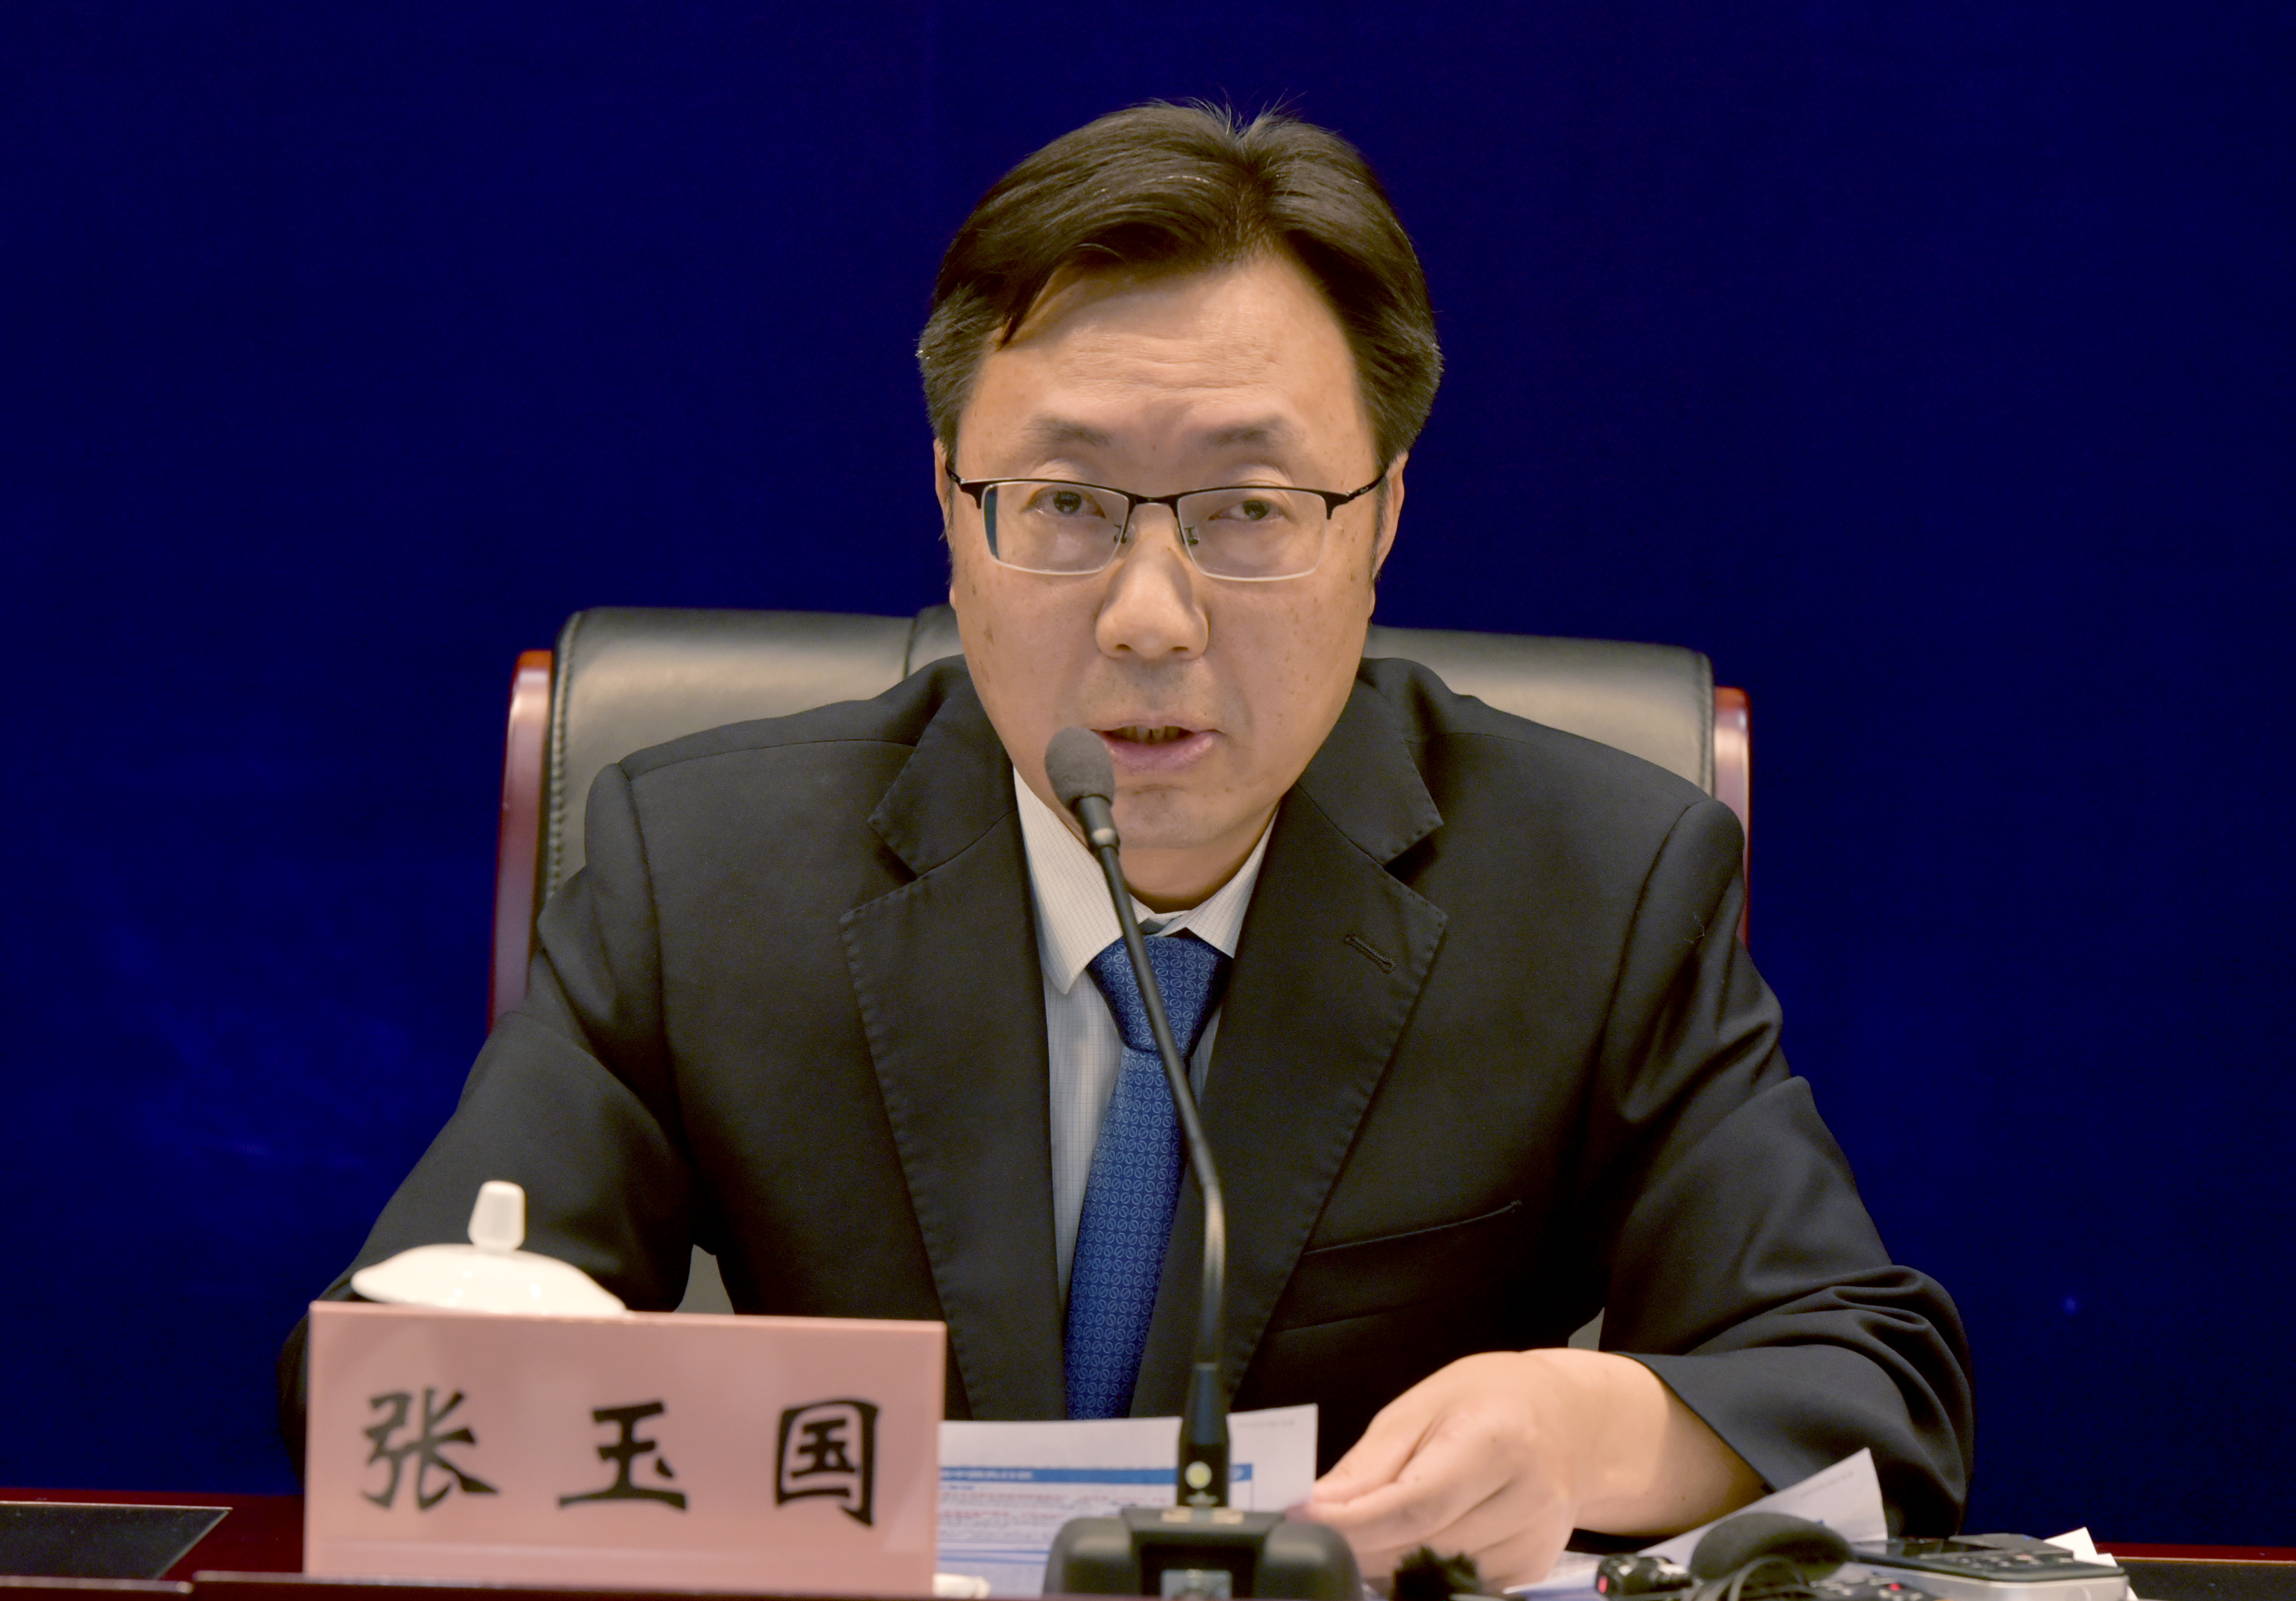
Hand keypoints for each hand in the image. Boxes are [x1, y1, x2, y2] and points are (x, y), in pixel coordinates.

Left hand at [1300, 1348, 1761, 1587]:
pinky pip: (1461, 1584)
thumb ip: (1370, 1462)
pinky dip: (1420, 1570)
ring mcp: (1536, 1540)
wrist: (1569, 1420)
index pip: (1415, 1503)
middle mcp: (1528, 1496)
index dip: (1352, 1522)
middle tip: (1318, 1529)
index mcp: (1498, 1439)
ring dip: (1385, 1562)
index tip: (1303, 1520)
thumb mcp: (1421, 1405)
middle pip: (1424, 1546)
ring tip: (1361, 1530)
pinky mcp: (1532, 1568)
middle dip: (1359, 1545)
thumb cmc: (1488, 1398)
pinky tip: (1404, 1543)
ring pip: (1439, 1574)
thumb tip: (1318, 1505)